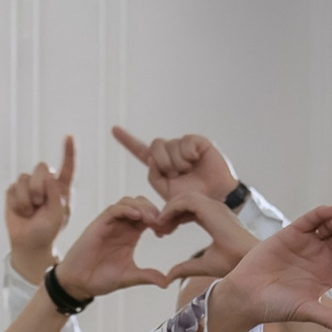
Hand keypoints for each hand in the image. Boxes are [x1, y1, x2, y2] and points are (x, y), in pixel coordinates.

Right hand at [5, 138, 74, 284]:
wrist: (29, 244)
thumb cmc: (47, 231)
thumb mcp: (58, 215)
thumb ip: (56, 195)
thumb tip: (47, 175)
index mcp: (61, 188)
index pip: (67, 167)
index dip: (68, 152)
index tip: (69, 136)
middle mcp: (45, 183)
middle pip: (41, 167)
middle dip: (39, 186)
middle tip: (40, 204)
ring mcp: (28, 187)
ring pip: (25, 178)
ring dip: (27, 199)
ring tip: (31, 212)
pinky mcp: (14, 192)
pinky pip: (13, 189)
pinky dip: (18, 203)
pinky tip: (22, 212)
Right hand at [54, 196, 172, 301]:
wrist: (79, 283)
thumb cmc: (101, 279)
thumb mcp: (130, 277)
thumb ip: (147, 276)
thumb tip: (167, 283)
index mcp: (130, 235)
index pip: (148, 217)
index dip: (160, 220)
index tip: (167, 231)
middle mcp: (121, 226)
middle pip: (141, 204)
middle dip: (154, 210)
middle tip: (161, 224)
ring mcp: (110, 224)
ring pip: (128, 202)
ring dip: (142, 207)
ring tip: (152, 220)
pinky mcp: (98, 225)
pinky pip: (114, 210)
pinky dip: (127, 209)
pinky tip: (138, 217)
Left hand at [111, 124, 239, 205]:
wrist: (217, 200)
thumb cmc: (195, 202)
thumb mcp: (170, 199)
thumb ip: (155, 186)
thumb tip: (151, 175)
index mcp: (160, 166)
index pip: (140, 151)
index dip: (127, 140)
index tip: (113, 130)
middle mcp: (170, 154)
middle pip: (154, 145)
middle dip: (163, 162)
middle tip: (177, 174)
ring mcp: (184, 146)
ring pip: (170, 145)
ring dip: (179, 162)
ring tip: (190, 170)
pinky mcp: (198, 142)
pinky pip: (185, 141)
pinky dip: (189, 154)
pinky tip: (197, 160)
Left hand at [152, 184, 255, 285]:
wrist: (246, 261)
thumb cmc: (232, 264)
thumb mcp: (202, 265)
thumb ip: (185, 268)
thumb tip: (168, 277)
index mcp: (214, 218)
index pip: (189, 211)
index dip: (174, 219)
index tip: (163, 234)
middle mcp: (214, 208)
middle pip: (184, 202)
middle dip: (168, 213)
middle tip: (156, 229)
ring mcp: (213, 205)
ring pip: (182, 198)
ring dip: (167, 210)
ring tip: (157, 226)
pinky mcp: (210, 207)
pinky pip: (184, 201)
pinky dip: (171, 209)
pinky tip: (163, 223)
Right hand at [211, 207, 331, 331]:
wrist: (247, 296)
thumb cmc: (276, 306)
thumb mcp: (306, 311)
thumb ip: (329, 318)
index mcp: (328, 274)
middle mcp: (320, 257)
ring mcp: (307, 244)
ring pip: (330, 227)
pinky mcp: (292, 233)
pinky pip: (311, 219)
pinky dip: (321, 213)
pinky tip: (331, 210)